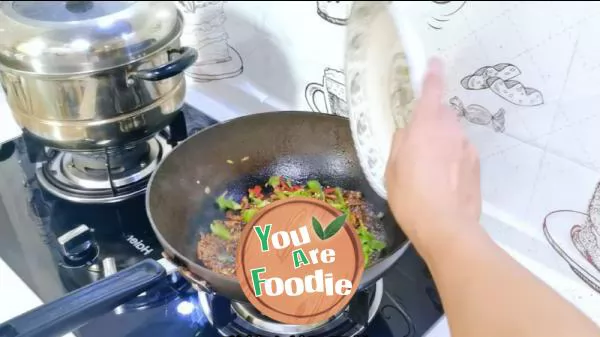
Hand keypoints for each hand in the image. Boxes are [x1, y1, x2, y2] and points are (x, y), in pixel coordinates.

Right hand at [385, 59, 481, 262]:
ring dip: (441, 143)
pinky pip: (460, 153)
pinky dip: (451, 159)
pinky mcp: (476, 165)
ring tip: (428, 171)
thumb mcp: (391, 168)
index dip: (432, 75)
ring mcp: (467, 148)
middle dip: (431, 121)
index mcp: (426, 127)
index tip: (434, 63)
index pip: (431, 91)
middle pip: (441, 115)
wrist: (446, 227)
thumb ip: (400, 142)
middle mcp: (450, 131)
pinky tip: (442, 182)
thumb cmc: (411, 196)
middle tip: (416, 145)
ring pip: (451, 135)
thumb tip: (409, 133)